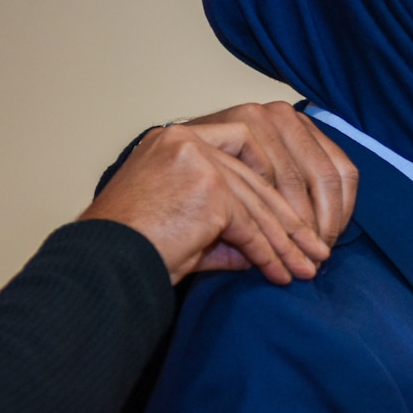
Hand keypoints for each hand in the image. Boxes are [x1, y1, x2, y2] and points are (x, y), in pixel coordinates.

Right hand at [81, 108, 356, 285]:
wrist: (99, 268)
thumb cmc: (131, 250)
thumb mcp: (187, 224)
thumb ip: (230, 223)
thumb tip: (275, 243)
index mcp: (178, 138)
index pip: (245, 156)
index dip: (274, 194)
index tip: (296, 224)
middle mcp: (186, 138)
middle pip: (257, 182)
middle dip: (289, 222)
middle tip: (314, 252)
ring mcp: (196, 159)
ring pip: (258, 205)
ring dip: (285, 243)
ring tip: (305, 269)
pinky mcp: (206, 188)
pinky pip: (249, 226)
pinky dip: (268, 254)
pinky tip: (279, 274)